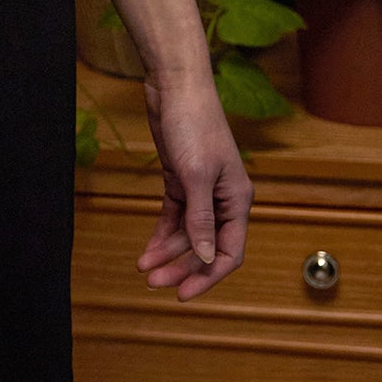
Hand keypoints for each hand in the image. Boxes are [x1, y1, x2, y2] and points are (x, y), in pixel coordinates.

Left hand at [135, 68, 253, 299]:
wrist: (175, 88)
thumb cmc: (193, 125)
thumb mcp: (196, 176)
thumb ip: (201, 219)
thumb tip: (207, 258)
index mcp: (237, 200)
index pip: (229, 252)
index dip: (208, 276)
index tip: (182, 293)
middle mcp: (222, 200)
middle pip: (205, 247)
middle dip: (181, 267)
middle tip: (154, 283)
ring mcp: (201, 191)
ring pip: (187, 234)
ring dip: (168, 253)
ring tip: (144, 270)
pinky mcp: (181, 180)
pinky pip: (174, 216)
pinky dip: (162, 234)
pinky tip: (148, 250)